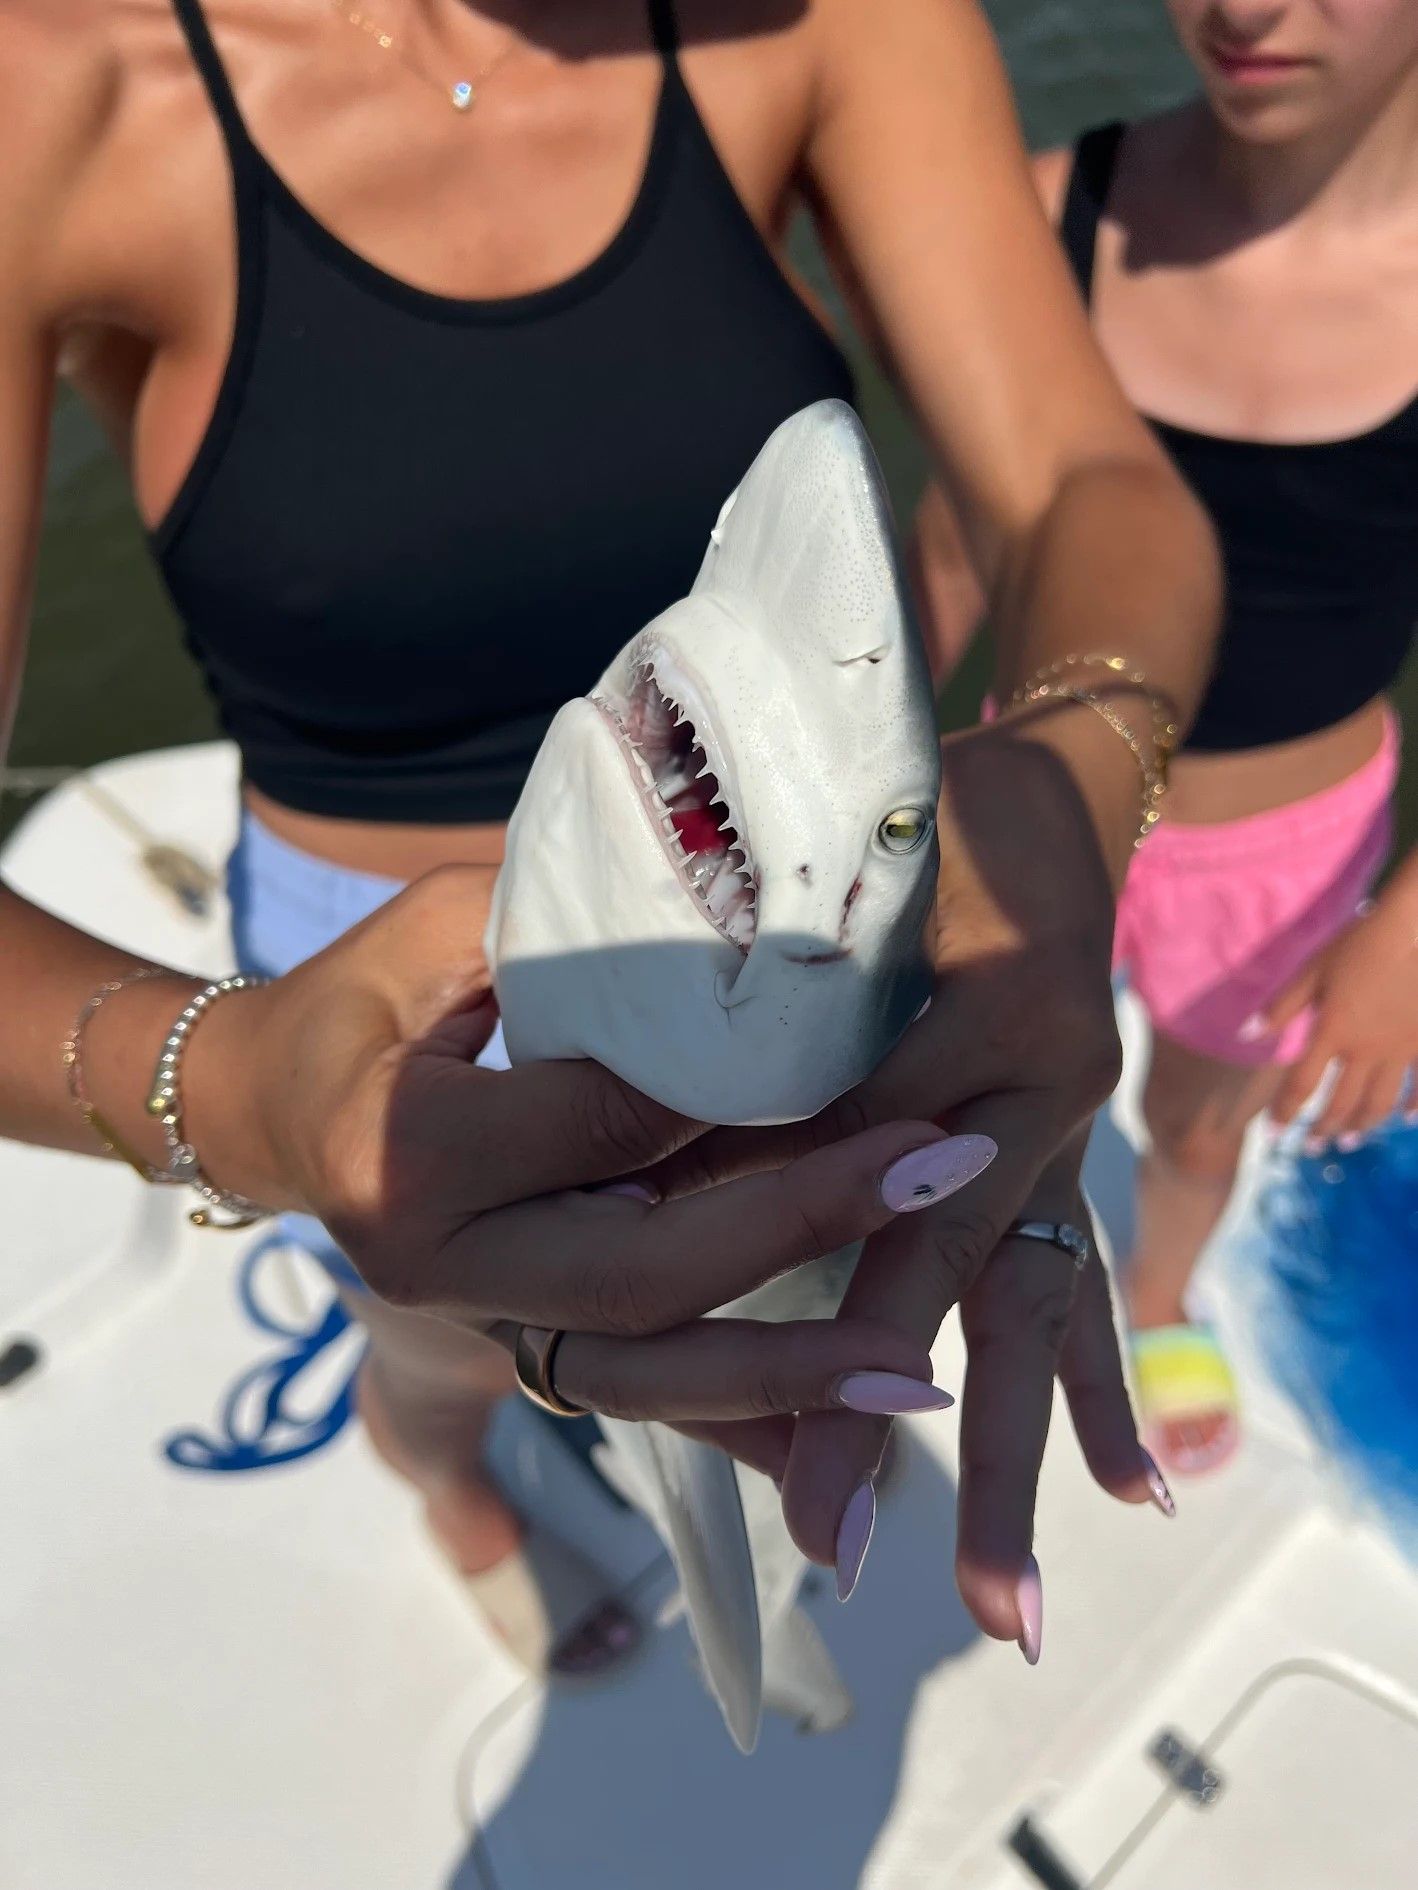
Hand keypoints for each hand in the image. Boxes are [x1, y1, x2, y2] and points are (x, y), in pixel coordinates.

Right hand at [187, 867, 984, 1425]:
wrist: (271, 1104)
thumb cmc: (368, 989)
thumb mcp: (450, 929)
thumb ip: (577, 947)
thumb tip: (748, 950)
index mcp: (402, 1149)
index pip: (600, 1126)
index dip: (736, 1096)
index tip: (866, 1056)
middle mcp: (433, 1262)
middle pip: (640, 1273)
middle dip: (802, 1228)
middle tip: (940, 1172)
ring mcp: (475, 1319)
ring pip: (643, 1373)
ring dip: (788, 1380)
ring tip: (920, 1375)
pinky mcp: (517, 1341)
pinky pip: (636, 1400)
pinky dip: (741, 1431)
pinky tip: (843, 1452)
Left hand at [647, 726, 1160, 1645]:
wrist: (1041, 795)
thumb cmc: (914, 819)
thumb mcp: (825, 878)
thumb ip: (749, 992)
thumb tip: (641, 1124)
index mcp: (995, 1002)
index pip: (871, 1165)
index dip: (817, 1291)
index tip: (769, 1437)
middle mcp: (1044, 1081)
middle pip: (962, 1270)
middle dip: (895, 1412)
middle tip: (840, 1551)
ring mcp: (1062, 1126)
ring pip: (1030, 1300)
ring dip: (1005, 1453)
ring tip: (1000, 1607)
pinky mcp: (1061, 1147)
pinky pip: (1076, 1274)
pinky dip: (1100, 1383)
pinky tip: (1127, 1486)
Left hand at [1259, 887, 1417, 1148]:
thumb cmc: (1362, 943)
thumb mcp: (1314, 969)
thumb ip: (1282, 1006)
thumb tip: (1245, 1035)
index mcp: (1333, 1032)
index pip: (1302, 1084)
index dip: (1285, 1112)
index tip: (1273, 1134)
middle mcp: (1365, 1050)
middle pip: (1341, 1102)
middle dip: (1322, 1128)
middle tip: (1312, 1149)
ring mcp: (1400, 1051)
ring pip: (1380, 1102)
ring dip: (1362, 1125)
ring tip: (1349, 1141)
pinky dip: (1414, 1107)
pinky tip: (1407, 1121)